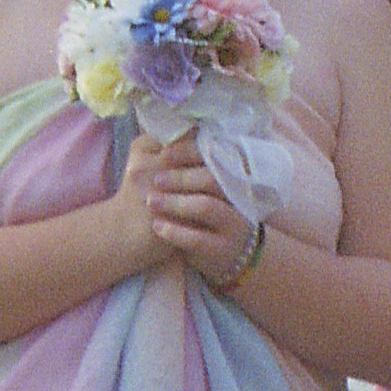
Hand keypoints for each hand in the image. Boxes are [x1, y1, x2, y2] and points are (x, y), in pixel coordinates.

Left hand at [126, 132, 251, 282]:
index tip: (166, 152)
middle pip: (212, 179)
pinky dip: (174, 231)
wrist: (225, 255)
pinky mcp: (222, 249)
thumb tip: (173, 136)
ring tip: (151, 201)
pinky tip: (157, 227)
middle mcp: (238, 197)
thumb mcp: (207, 187)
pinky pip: (197, 238)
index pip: (217, 155)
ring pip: (206, 206)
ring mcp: (233, 224)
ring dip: (175, 202)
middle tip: (155, 179)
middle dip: (180, 177)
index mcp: (234, 176)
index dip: (189, 151)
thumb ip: (193, 164)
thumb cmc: (206, 211)